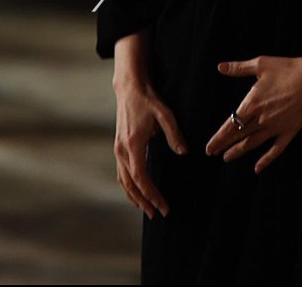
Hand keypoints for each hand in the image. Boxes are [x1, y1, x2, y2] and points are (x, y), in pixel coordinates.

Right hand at [113, 77, 188, 219]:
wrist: (129, 88)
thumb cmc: (148, 100)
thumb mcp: (164, 114)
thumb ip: (174, 134)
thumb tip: (184, 152)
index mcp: (133, 144)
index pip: (141, 178)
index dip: (151, 195)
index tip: (163, 206)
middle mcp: (122, 150)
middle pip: (130, 184)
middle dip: (143, 201)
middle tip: (158, 214)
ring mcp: (117, 149)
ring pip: (123, 181)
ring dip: (134, 196)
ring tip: (147, 208)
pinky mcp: (118, 146)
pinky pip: (121, 173)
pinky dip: (128, 186)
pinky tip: (137, 191)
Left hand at [205, 54, 301, 174]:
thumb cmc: (287, 69)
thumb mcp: (260, 64)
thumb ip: (239, 68)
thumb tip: (220, 67)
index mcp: (252, 103)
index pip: (230, 125)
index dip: (218, 137)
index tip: (209, 147)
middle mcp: (261, 119)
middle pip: (239, 136)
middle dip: (224, 145)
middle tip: (212, 153)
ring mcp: (276, 127)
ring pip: (253, 144)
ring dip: (239, 151)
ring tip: (227, 158)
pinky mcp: (289, 131)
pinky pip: (275, 150)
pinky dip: (266, 160)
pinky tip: (257, 168)